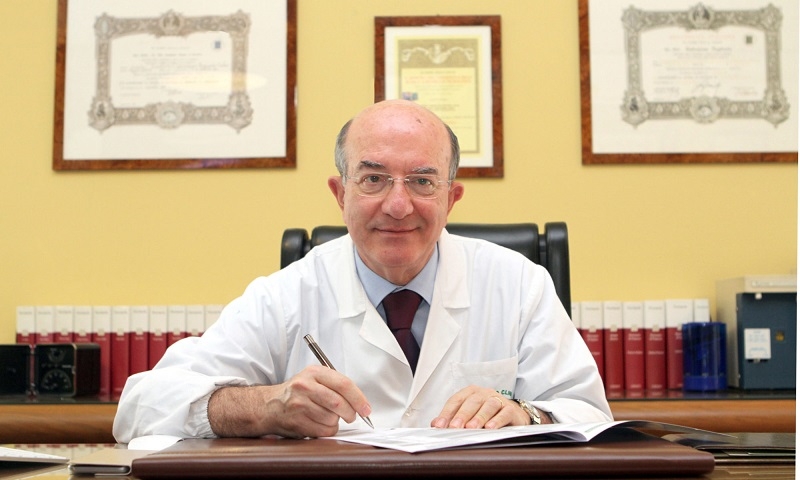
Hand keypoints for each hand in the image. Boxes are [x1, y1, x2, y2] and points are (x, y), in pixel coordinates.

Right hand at [208, 365, 371, 438]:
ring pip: (332, 419)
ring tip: (326, 416)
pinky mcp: (297, 421)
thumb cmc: (296, 393)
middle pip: (339, 404)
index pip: (343, 384)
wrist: (269, 406)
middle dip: (351, 413)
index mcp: (313, 372)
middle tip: (352, 416)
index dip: (359, 398)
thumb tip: (361, 402)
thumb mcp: (314, 379)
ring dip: (336, 422)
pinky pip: (323, 430)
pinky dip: (327, 430)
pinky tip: (319, 423)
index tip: (367, 409)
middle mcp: (305, 387)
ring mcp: (299, 405)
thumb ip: (335, 385)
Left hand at [430, 385, 529, 428]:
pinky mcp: (511, 409)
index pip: (456, 401)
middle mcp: (483, 394)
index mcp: (470, 393)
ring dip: (479, 417)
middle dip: (462, 415)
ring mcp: (498, 400)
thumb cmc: (488, 415)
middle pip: (471, 402)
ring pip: (488, 405)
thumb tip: (435, 424)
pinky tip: (490, 428)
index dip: (447, 413)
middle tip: (454, 427)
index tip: (439, 425)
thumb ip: (453, 418)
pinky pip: (504, 413)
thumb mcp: (469, 415)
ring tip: (471, 428)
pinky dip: (497, 420)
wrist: (513, 415)